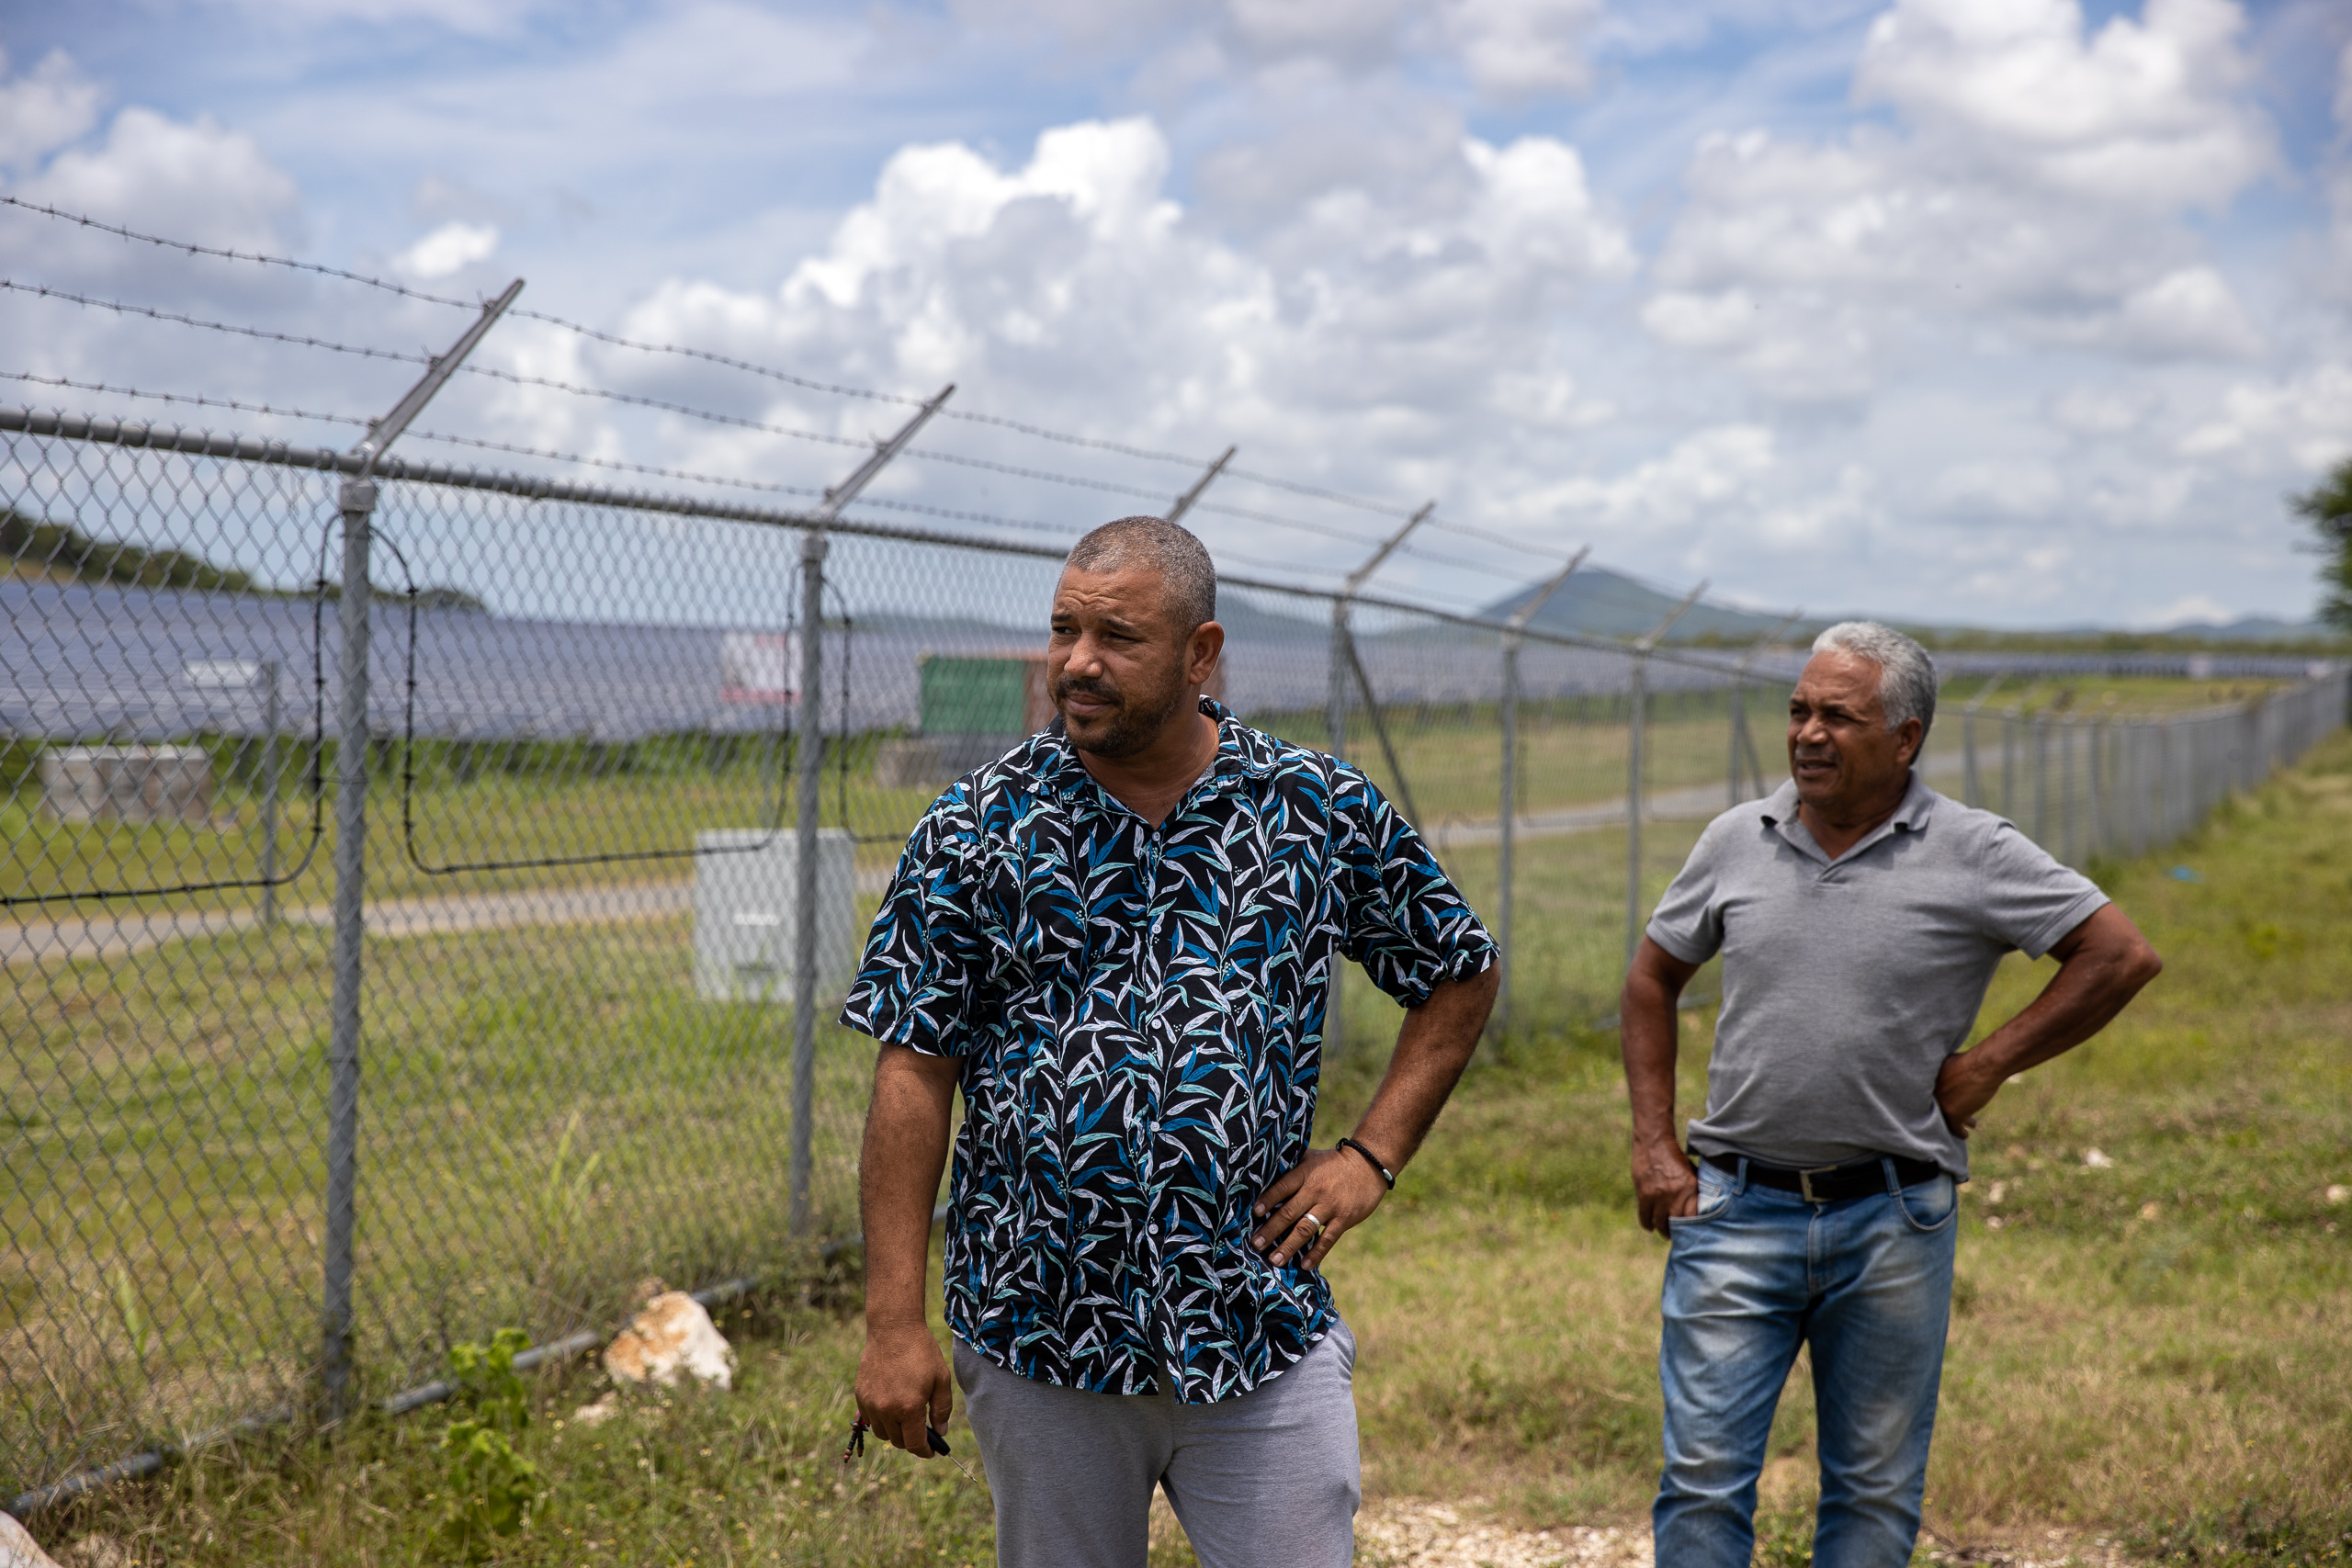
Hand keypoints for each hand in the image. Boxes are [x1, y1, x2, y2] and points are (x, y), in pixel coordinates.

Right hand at [854, 1322, 951, 1457]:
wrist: (893, 1329)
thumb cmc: (921, 1352)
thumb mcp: (941, 1380)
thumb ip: (942, 1410)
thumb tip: (941, 1432)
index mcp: (909, 1408)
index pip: (915, 1444)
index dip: (925, 1451)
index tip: (931, 1451)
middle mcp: (887, 1410)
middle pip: (898, 1442)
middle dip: (911, 1440)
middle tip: (921, 1430)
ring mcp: (871, 1403)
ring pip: (883, 1433)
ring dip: (895, 1431)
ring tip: (905, 1416)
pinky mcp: (860, 1395)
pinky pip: (870, 1419)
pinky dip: (881, 1419)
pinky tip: (892, 1403)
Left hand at [1251, 1147, 1388, 1269]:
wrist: (1368, 1164)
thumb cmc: (1334, 1162)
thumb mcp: (1312, 1157)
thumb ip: (1292, 1166)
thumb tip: (1267, 1174)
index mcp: (1305, 1173)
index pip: (1282, 1188)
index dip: (1267, 1200)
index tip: (1254, 1214)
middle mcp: (1315, 1190)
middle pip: (1289, 1212)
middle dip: (1271, 1230)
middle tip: (1256, 1244)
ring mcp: (1330, 1206)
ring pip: (1305, 1229)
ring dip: (1289, 1246)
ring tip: (1275, 1260)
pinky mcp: (1344, 1218)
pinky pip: (1328, 1239)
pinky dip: (1316, 1253)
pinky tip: (1304, 1264)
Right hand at [1631, 1135, 1698, 1235]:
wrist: (1654, 1142)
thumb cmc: (1675, 1157)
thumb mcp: (1691, 1172)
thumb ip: (1694, 1191)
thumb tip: (1701, 1210)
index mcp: (1690, 1188)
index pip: (1693, 1218)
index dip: (1693, 1229)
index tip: (1693, 1234)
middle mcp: (1675, 1194)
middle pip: (1676, 1223)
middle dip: (1677, 1232)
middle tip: (1677, 1235)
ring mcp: (1658, 1195)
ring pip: (1660, 1223)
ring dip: (1662, 1230)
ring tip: (1664, 1232)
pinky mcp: (1643, 1194)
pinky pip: (1645, 1216)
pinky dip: (1648, 1224)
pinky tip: (1650, 1226)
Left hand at [1934, 1051, 2001, 1139]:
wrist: (1983, 1065)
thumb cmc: (1972, 1061)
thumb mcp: (1951, 1065)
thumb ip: (1945, 1075)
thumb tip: (1948, 1080)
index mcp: (1928, 1081)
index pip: (1929, 1098)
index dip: (1937, 1102)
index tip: (1946, 1104)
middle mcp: (1931, 1094)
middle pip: (1935, 1109)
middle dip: (1945, 1112)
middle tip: (1954, 1115)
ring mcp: (1941, 1105)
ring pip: (1945, 1119)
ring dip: (1956, 1122)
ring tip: (1969, 1122)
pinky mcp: (1953, 1115)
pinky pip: (1954, 1128)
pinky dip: (1960, 1132)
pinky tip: (1965, 1134)